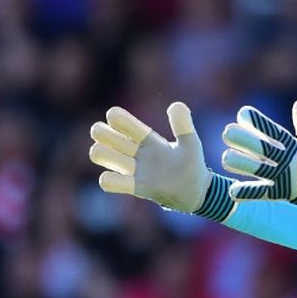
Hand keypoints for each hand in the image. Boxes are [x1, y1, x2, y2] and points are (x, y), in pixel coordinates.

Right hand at [89, 102, 234, 220]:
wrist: (195, 191)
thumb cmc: (191, 164)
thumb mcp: (190, 142)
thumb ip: (183, 124)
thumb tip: (175, 105)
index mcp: (148, 139)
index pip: (124, 123)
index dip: (117, 118)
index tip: (114, 115)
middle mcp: (136, 152)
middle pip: (105, 135)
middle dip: (102, 132)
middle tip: (109, 136)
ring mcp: (134, 170)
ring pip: (101, 155)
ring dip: (102, 153)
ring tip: (114, 157)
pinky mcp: (136, 188)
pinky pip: (111, 183)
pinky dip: (108, 179)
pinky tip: (111, 178)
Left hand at [222, 99, 296, 218]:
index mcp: (294, 147)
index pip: (274, 131)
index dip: (259, 122)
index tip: (242, 113)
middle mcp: (287, 162)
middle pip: (264, 149)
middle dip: (245, 141)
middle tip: (226, 132)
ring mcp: (283, 178)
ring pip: (259, 171)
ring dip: (242, 165)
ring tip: (224, 159)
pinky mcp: (280, 194)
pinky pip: (262, 194)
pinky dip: (248, 193)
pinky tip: (232, 191)